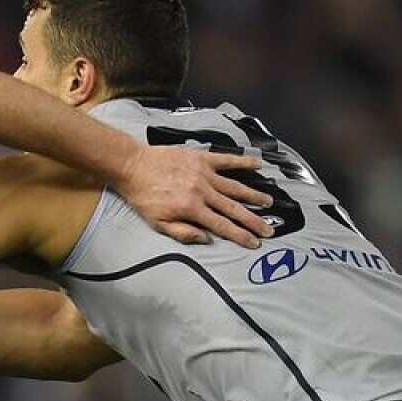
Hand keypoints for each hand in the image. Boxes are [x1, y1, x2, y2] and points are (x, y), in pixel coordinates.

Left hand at [114, 147, 273, 247]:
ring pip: (235, 186)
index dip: (240, 235)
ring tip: (269, 202)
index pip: (222, 226)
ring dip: (253, 195)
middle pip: (233, 209)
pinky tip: (258, 165)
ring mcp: (204, 173)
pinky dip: (243, 162)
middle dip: (253, 220)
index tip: (255, 243)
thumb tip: (207, 239)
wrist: (132, 166)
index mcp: (191, 209)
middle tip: (269, 229)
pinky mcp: (202, 157)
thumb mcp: (157, 223)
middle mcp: (202, 191)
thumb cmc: (143, 197)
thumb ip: (183, 233)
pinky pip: (227, 160)